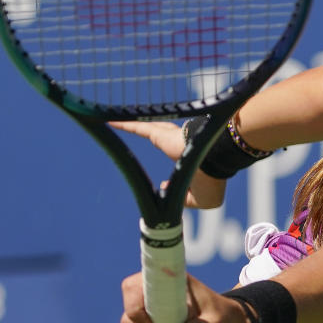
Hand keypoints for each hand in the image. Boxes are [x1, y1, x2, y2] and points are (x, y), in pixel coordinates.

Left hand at [110, 121, 227, 207]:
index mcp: (194, 158)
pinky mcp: (160, 134)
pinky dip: (125, 124)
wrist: (212, 164)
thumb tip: (166, 193)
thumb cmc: (211, 181)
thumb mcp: (202, 200)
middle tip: (144, 134)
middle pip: (163, 136)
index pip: (180, 159)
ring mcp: (170, 137)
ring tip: (117, 121)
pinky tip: (109, 121)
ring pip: (149, 127)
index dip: (174, 169)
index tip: (164, 186)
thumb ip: (186, 200)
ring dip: (134, 125)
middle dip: (156, 134)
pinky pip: (139, 128)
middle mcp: (181, 144)